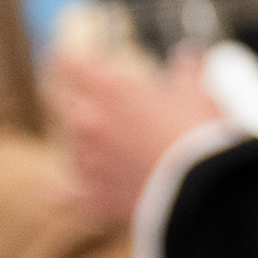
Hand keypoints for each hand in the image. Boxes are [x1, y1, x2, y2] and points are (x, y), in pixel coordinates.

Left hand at [51, 47, 217, 226]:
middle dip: (77, 101)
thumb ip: (186, 72)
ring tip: (110, 149)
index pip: (70, 64)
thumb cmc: (196, 137)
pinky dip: (63, 194)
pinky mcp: (93, 199)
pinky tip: (57, 193)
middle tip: (93, 103)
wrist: (200, 192)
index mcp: (110, 90)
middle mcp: (88, 123)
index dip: (64, 59)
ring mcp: (87, 162)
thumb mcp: (196, 95)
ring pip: (70, 148)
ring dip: (84, 145)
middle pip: (64, 105)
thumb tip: (187, 57)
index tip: (63, 57)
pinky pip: (66, 197)